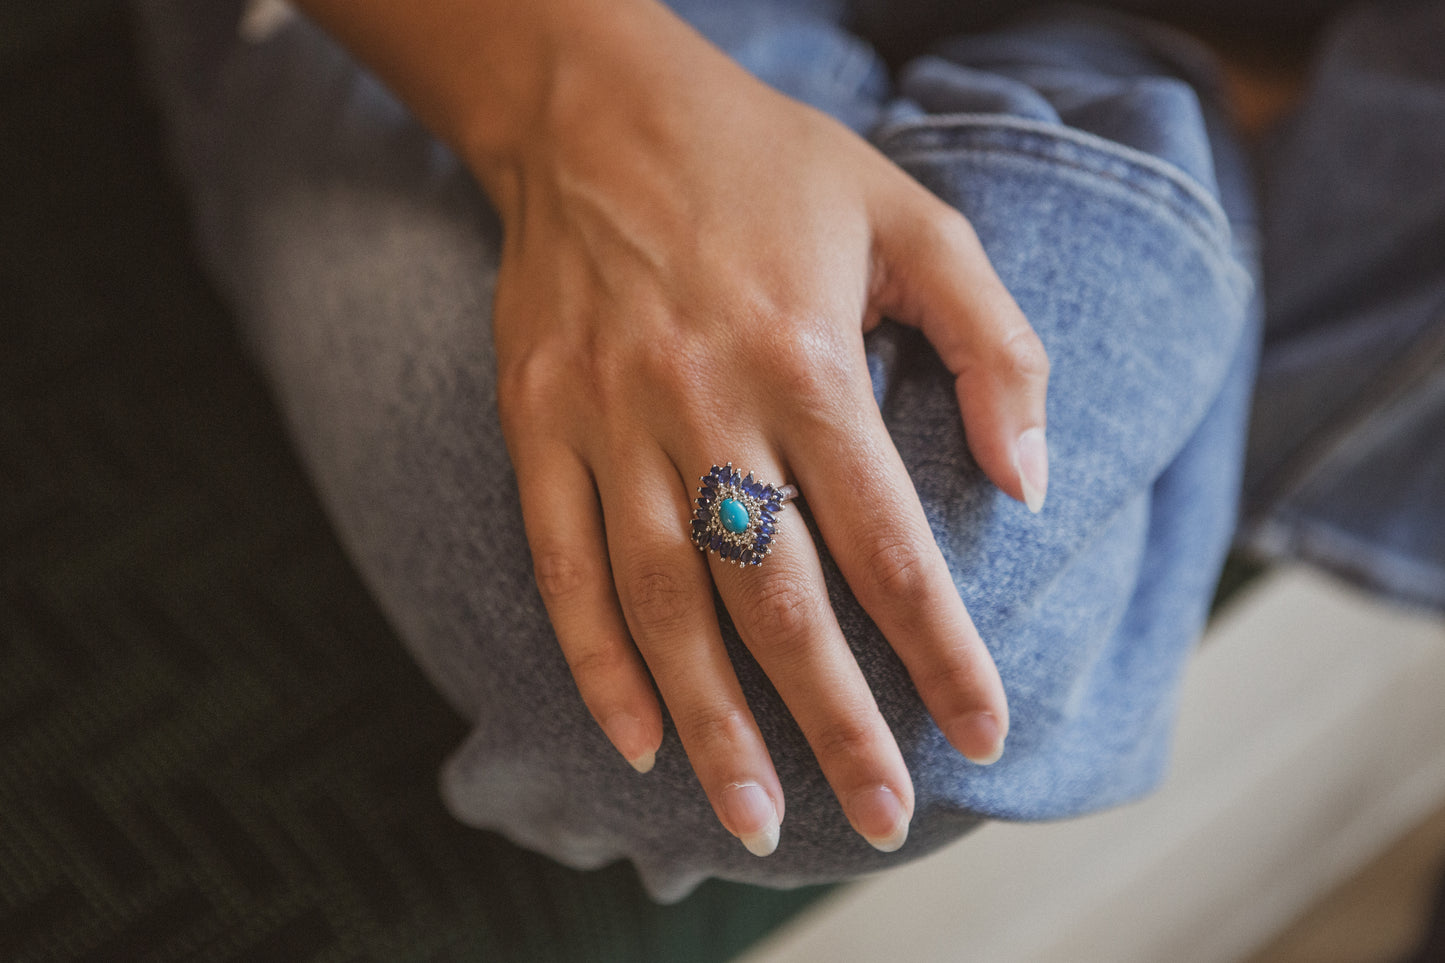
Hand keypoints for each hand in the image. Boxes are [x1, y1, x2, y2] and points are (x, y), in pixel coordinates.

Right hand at [485, 3, 1049, 854]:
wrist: (595, 109)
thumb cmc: (767, 163)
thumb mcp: (914, 216)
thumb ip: (991, 347)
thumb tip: (1025, 483)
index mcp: (807, 355)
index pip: (889, 540)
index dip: (941, 651)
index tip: (980, 734)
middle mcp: (703, 401)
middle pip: (776, 595)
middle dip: (835, 719)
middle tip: (879, 814)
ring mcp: (606, 419)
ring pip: (662, 601)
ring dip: (712, 720)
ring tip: (752, 818)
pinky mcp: (535, 422)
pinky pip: (559, 563)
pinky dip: (594, 659)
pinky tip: (635, 738)